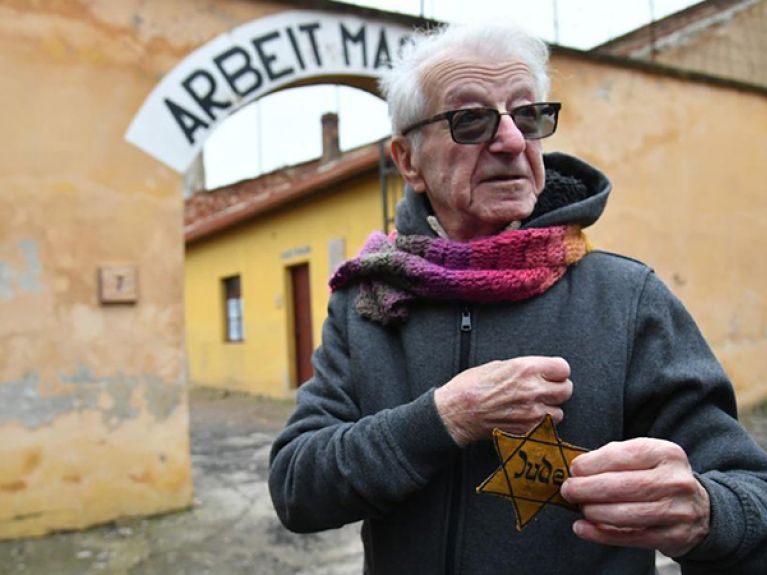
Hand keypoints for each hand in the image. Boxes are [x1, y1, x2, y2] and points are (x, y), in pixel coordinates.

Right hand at [434, 356, 571, 445]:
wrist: (456, 412)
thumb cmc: (471, 387)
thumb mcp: (499, 365)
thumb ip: (524, 368)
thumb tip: (539, 372)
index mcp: (526, 368)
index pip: (563, 368)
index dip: (557, 372)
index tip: (552, 374)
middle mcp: (533, 389)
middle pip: (566, 390)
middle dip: (556, 390)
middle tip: (544, 391)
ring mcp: (532, 412)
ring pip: (559, 412)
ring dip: (550, 410)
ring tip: (532, 406)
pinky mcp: (527, 430)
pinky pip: (546, 428)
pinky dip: (540, 425)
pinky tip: (525, 418)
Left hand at [560, 438, 709, 557]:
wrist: (699, 508)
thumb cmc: (658, 477)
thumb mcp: (645, 458)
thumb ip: (614, 458)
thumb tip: (578, 469)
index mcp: (666, 453)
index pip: (623, 455)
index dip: (593, 463)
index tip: (574, 469)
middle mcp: (676, 481)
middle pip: (623, 486)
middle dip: (588, 489)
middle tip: (569, 490)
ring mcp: (678, 511)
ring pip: (627, 514)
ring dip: (595, 512)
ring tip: (580, 507)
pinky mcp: (673, 537)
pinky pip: (630, 537)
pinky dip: (601, 535)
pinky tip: (583, 528)